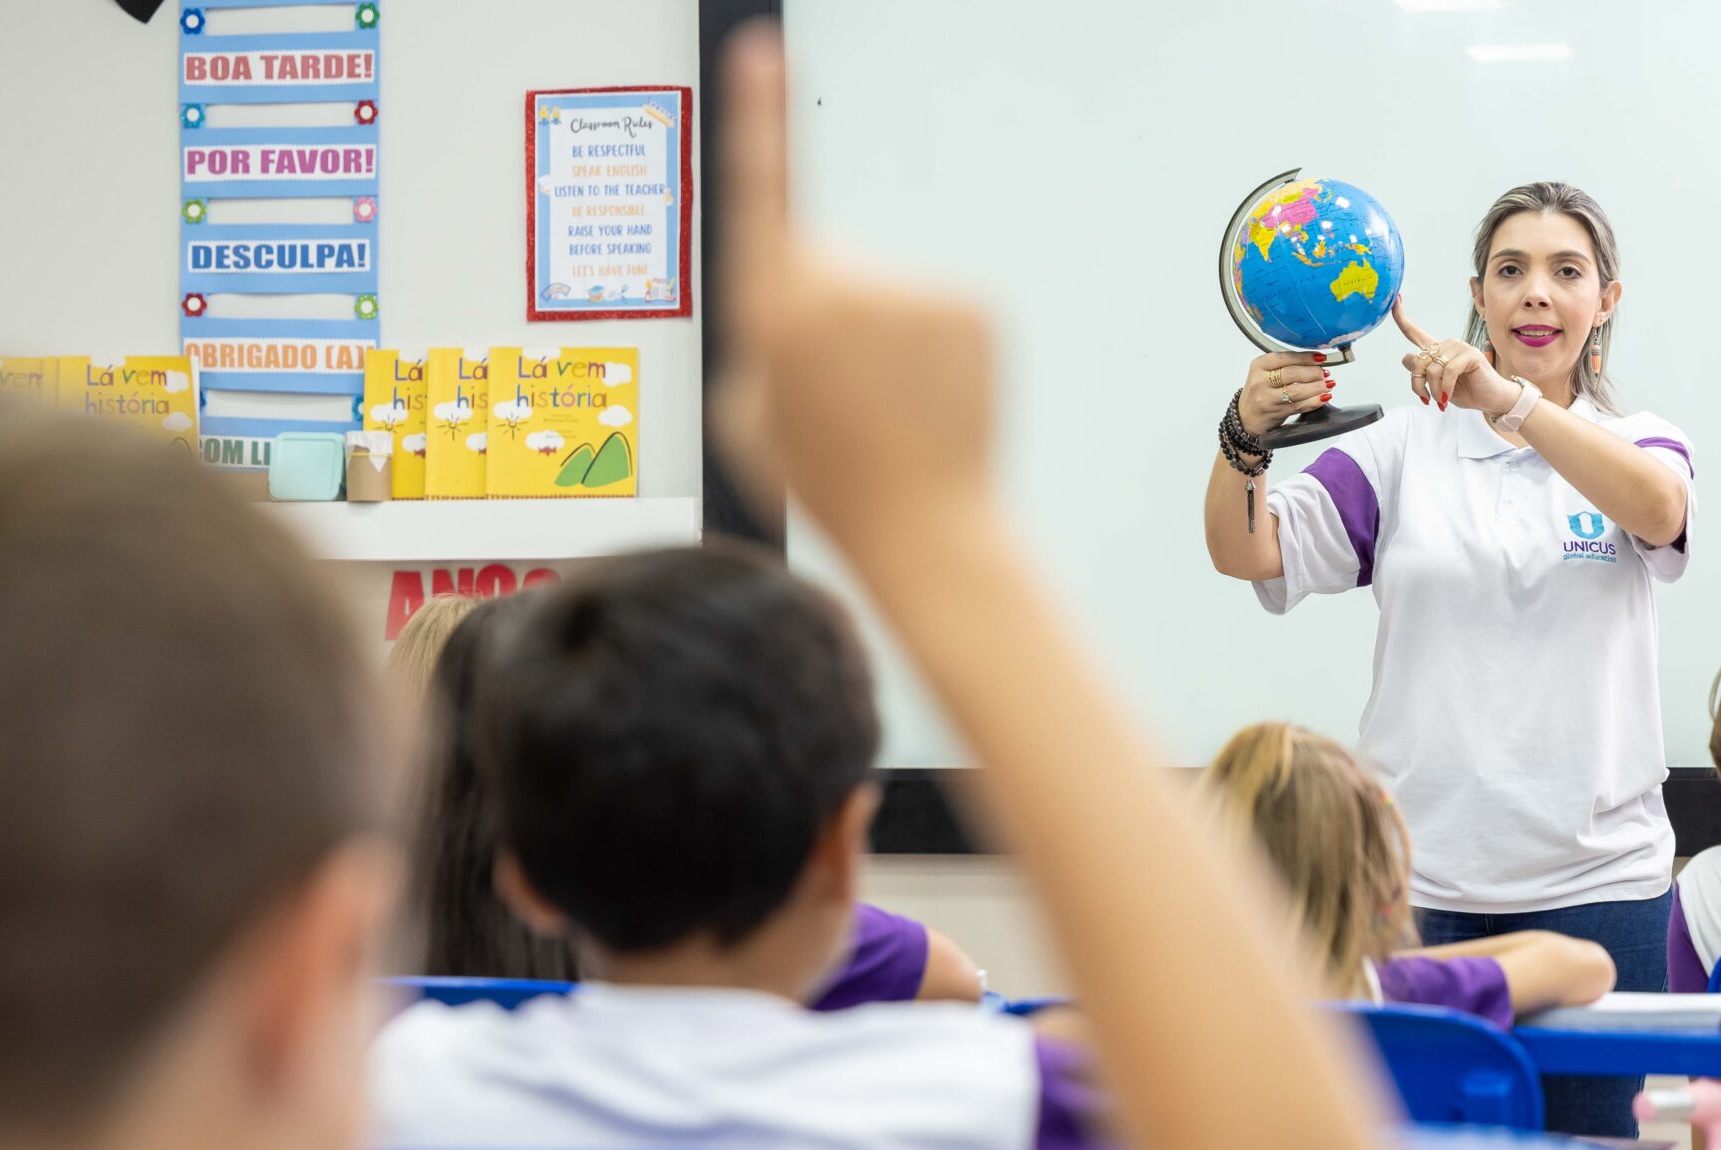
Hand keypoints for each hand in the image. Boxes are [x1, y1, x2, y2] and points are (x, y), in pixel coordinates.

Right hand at [715, 29, 995, 556]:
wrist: (927, 529)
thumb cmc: (828, 483)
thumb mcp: (747, 421)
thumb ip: (752, 348)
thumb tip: (784, 310)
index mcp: (775, 312)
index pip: (764, 190)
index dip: (761, 116)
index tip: (762, 50)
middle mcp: (844, 285)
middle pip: (826, 263)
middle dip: (828, 314)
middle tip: (839, 399)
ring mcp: (914, 290)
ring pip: (887, 290)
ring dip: (884, 339)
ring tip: (888, 411)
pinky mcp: (972, 303)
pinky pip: (941, 308)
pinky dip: (937, 347)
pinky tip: (931, 401)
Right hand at [1234, 350, 1333, 436]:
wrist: (1246, 418)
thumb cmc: (1259, 393)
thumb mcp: (1264, 373)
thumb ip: (1285, 365)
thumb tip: (1315, 362)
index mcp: (1259, 366)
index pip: (1285, 358)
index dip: (1305, 357)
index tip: (1320, 358)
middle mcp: (1261, 381)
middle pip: (1292, 373)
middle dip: (1313, 372)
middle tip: (1324, 373)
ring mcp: (1267, 399)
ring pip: (1296, 391)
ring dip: (1316, 387)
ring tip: (1328, 384)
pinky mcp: (1276, 412)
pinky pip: (1299, 406)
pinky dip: (1314, 401)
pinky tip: (1323, 397)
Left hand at [1391, 296, 1517, 416]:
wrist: (1490, 399)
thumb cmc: (1466, 390)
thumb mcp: (1437, 384)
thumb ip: (1421, 372)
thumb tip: (1406, 357)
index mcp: (1437, 350)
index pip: (1414, 333)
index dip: (1402, 318)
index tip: (1394, 301)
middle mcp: (1446, 345)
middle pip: (1417, 361)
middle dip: (1417, 384)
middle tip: (1426, 399)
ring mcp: (1459, 347)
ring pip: (1431, 369)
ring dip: (1434, 390)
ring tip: (1442, 399)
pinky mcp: (1470, 355)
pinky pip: (1448, 372)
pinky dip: (1445, 388)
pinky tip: (1448, 396)